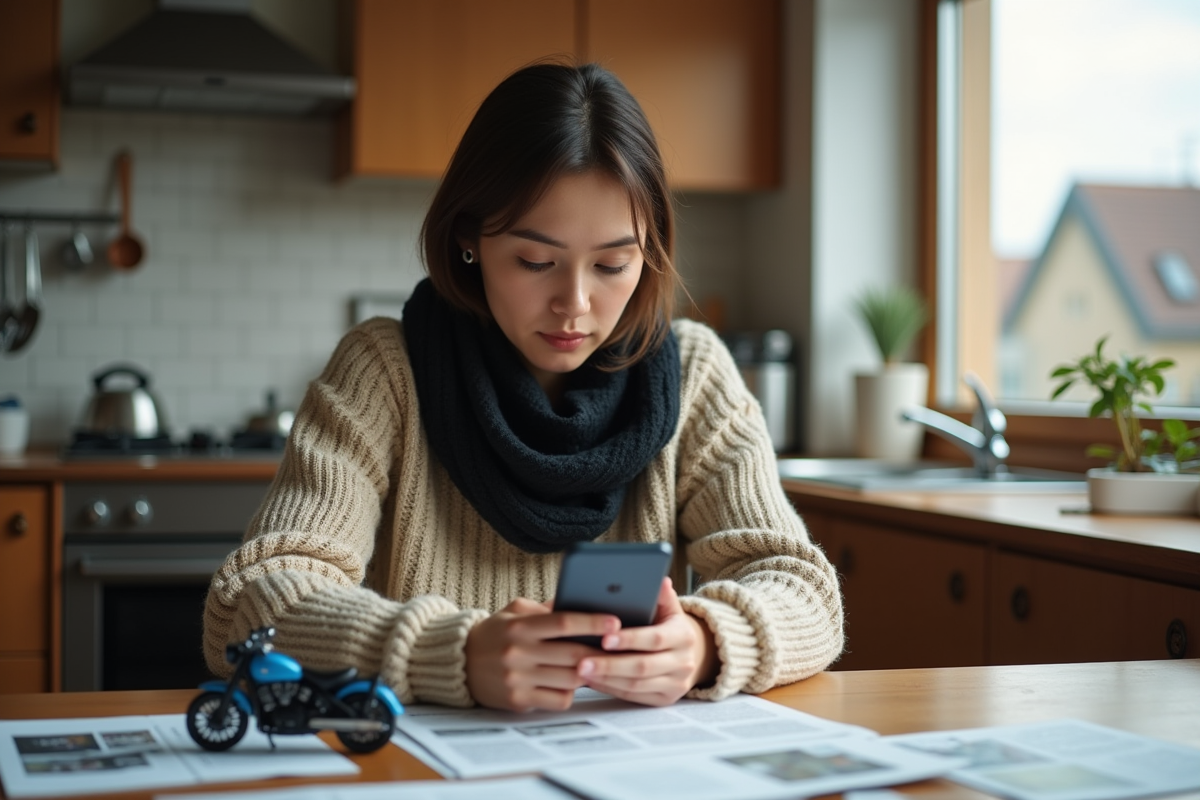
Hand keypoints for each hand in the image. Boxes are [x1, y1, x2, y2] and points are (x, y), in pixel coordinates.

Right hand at [465, 597, 618, 711]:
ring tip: (594, 664)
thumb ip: (546, 609)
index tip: (615, 622)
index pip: (563, 623)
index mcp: (520, 627)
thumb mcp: (515, 611)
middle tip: (616, 648)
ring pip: (570, 679)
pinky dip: (570, 692)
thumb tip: (581, 604)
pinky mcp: (518, 701)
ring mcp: (518, 679)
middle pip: (572, 654)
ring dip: (587, 673)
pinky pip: (558, 700)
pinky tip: (569, 683)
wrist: (459, 662)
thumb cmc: (495, 634)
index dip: (593, 623)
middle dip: (599, 652)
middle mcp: (518, 653)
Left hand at [576, 577, 718, 705]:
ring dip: (606, 678)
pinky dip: (611, 688)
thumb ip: (662, 596)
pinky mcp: (664, 699)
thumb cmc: (670, 628)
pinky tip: (593, 680)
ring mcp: (675, 684)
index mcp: (684, 636)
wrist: (693, 655)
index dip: (629, 639)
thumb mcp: (670, 609)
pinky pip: (634, 697)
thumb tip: (659, 580)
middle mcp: (683, 663)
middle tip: (582, 661)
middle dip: (610, 664)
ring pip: (636, 685)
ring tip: (582, 670)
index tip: (605, 638)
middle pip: (642, 666)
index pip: (655, 639)